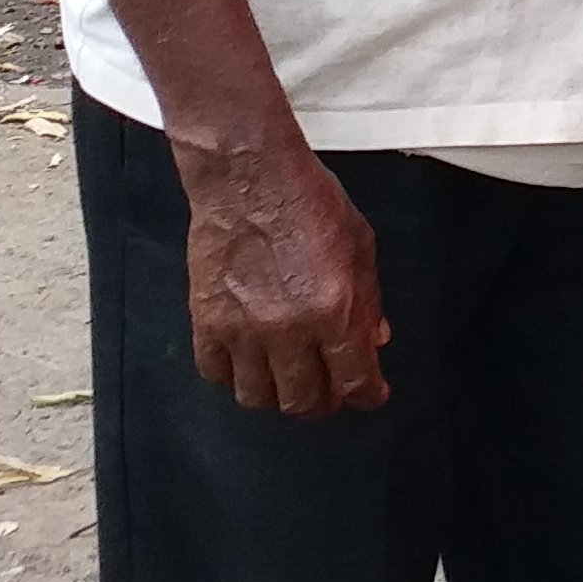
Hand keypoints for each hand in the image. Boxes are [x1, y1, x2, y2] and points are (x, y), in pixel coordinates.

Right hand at [177, 139, 391, 416]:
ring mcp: (243, 331)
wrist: (250, 178)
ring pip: (258, 398)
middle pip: (304, 402)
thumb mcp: (361, 245)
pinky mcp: (207, 323)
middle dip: (323, 402)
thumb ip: (369, 300)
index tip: (370, 394)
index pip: (355, 380)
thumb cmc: (309, 202)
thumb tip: (375, 340)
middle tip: (329, 390)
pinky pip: (216, 375)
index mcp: (335, 309)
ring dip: (277, 396)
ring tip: (288, 379)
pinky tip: (247, 360)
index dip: (367, 395)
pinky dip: (233, 376)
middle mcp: (289, 329)